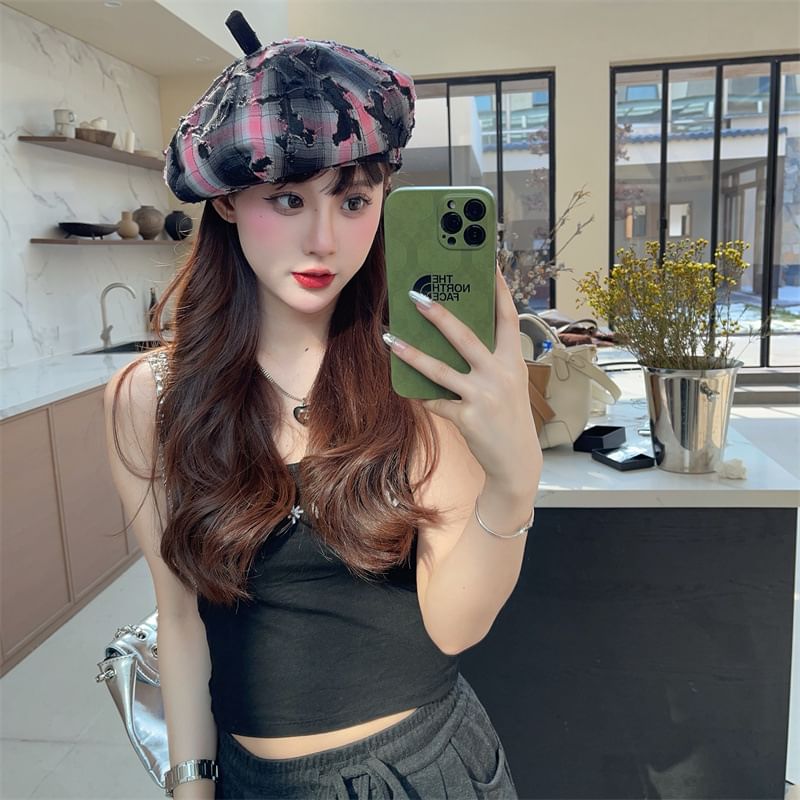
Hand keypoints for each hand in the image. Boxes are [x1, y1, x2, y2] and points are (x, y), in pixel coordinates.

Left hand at [385, 266, 541, 491]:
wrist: (516, 461)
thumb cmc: (509, 416)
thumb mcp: (508, 383)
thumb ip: (489, 361)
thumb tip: (452, 335)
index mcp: (513, 361)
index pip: (507, 317)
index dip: (498, 289)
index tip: (488, 264)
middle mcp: (501, 375)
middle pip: (466, 337)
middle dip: (439, 315)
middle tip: (415, 296)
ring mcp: (484, 397)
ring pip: (440, 370)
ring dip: (411, 353)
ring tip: (389, 338)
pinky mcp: (468, 417)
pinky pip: (435, 401)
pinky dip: (422, 395)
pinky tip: (407, 387)